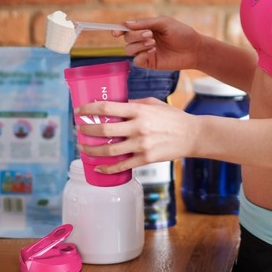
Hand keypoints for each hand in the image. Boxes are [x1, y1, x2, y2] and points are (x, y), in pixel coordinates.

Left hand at [75, 97, 198, 175]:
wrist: (192, 135)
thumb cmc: (173, 117)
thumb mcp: (153, 103)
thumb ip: (133, 103)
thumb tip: (114, 105)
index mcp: (140, 110)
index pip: (108, 108)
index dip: (90, 109)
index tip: (79, 111)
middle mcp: (139, 127)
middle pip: (104, 130)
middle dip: (86, 130)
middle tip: (79, 130)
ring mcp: (142, 145)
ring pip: (109, 150)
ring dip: (92, 150)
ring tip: (83, 148)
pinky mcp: (146, 159)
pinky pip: (122, 165)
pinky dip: (107, 168)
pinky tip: (98, 168)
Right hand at [115, 15, 202, 70]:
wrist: (194, 49)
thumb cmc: (181, 33)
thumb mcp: (164, 23)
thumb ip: (145, 23)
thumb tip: (126, 24)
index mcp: (146, 27)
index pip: (128, 28)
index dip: (119, 29)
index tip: (116, 32)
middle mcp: (143, 39)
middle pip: (127, 38)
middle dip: (135, 36)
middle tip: (150, 35)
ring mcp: (145, 52)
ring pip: (128, 49)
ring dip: (138, 45)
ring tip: (153, 43)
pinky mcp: (149, 63)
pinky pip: (136, 61)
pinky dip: (141, 55)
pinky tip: (153, 51)